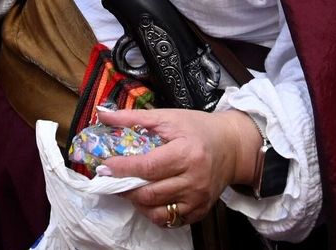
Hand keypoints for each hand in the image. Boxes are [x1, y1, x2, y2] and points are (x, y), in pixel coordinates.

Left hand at [99, 107, 262, 228]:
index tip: (104, 166)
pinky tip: (147, 199)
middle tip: (111, 180)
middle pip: (150, 193)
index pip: (148, 167)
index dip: (123, 169)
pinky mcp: (200, 211)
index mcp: (187, 154)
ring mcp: (198, 199)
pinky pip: (170, 221)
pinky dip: (153, 212)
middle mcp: (194, 180)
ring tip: (129, 189)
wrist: (232, 146)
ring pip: (157, 212)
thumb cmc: (198, 129)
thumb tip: (103, 114)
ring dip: (137, 202)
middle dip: (125, 188)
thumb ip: (134, 118)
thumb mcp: (168, 117)